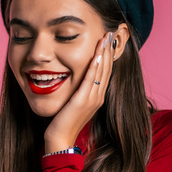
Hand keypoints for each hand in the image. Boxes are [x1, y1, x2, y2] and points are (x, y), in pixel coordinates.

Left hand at [44, 31, 114, 151]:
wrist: (60, 139)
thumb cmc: (63, 122)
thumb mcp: (74, 104)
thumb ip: (78, 92)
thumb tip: (76, 82)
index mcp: (97, 97)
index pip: (105, 72)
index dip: (108, 56)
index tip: (108, 41)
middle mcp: (98, 97)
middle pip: (107, 69)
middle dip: (109, 50)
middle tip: (111, 33)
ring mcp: (92, 99)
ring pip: (101, 72)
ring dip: (104, 54)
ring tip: (106, 38)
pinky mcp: (83, 101)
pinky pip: (91, 80)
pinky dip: (94, 66)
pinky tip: (97, 55)